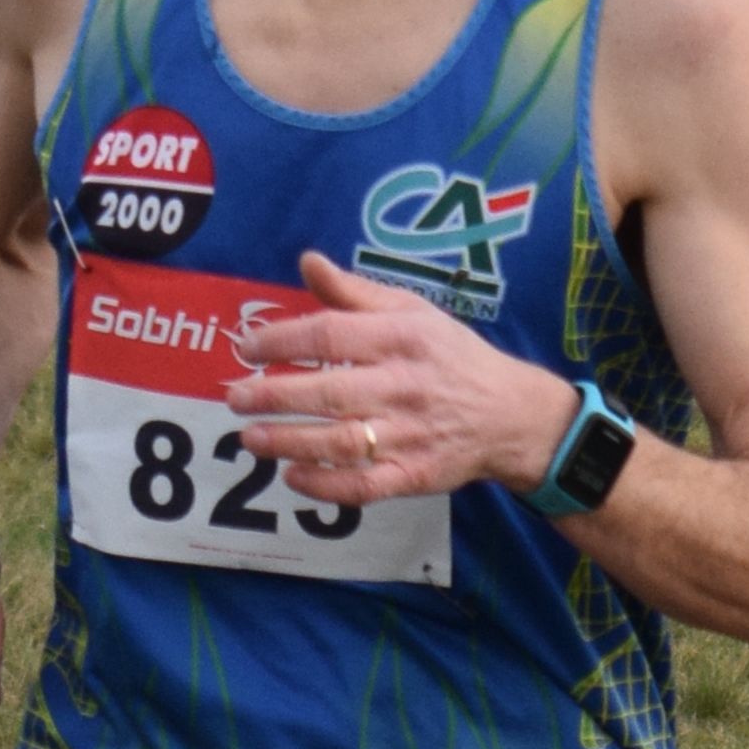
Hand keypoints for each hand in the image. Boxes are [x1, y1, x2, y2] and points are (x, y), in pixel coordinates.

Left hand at [230, 257, 566, 497]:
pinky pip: (362, 486)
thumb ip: (355, 292)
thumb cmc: (452, 357)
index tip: (246, 347)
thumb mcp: (413, 311)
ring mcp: (409, 435)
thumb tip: (306, 262)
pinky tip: (292, 476)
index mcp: (401, 338)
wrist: (512, 415)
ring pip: (338, 442)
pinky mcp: (414, 475)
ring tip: (248, 438)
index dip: (281, 340)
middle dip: (273, 395)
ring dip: (287, 441)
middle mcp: (404, 385)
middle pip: (327, 391)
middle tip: (235, 397)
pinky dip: (324, 485)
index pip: (329, 335)